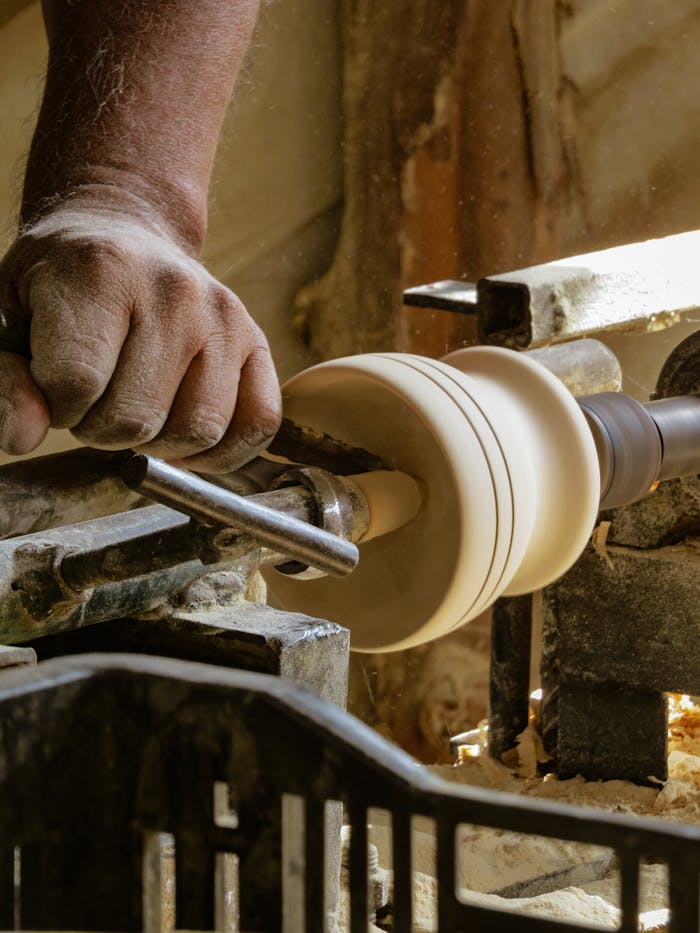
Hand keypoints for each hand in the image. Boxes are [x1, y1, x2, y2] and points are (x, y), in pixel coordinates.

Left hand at [0, 200, 280, 470]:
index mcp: (99, 271)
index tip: (56, 381)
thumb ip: (1, 382)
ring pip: (196, 432)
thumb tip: (25, 436)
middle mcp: (174, 290)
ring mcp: (223, 317)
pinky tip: (188, 437)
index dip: (56, 405)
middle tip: (97, 392)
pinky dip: (224, 451)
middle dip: (102, 427)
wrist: (124, 232)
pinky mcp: (256, 341)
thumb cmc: (58, 284)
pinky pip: (258, 424)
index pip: (75, 386)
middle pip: (134, 420)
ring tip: (138, 404)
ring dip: (158, 440)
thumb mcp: (4, 319)